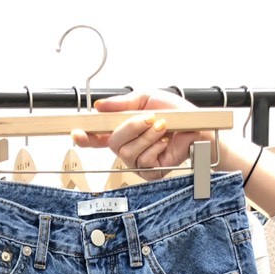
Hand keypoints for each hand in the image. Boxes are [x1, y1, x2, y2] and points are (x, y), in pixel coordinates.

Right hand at [71, 90, 209, 179]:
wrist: (198, 128)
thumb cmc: (177, 113)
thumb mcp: (148, 98)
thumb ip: (123, 103)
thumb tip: (98, 106)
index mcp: (124, 130)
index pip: (99, 136)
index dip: (86, 136)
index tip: (76, 133)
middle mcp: (128, 148)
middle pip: (112, 143)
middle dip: (131, 128)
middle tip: (149, 119)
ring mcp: (138, 163)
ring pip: (128, 153)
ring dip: (147, 137)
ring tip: (163, 129)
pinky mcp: (150, 174)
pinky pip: (143, 162)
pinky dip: (156, 149)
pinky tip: (165, 143)